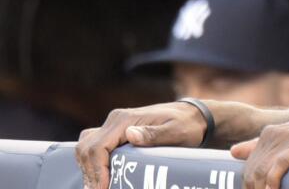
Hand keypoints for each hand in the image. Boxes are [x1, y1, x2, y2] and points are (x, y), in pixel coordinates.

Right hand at [76, 101, 207, 188]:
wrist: (193, 115)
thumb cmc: (187, 125)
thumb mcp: (176, 131)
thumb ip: (154, 134)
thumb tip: (130, 134)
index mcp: (125, 120)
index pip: (97, 147)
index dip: (96, 171)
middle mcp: (116, 120)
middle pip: (86, 148)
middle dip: (89, 173)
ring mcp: (115, 125)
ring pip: (87, 147)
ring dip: (88, 169)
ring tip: (99, 188)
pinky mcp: (117, 131)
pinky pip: (95, 147)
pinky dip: (93, 163)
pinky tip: (100, 178)